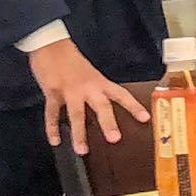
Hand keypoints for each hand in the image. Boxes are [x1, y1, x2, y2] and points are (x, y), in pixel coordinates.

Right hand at [28, 39, 149, 154]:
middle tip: (115, 139)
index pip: (120, 95)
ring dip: (79, 133)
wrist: (51, 45)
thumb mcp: (88, 73)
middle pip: (101, 106)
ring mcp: (69, 91)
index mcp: (99, 82)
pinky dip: (52, 128)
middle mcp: (87, 87)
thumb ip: (95, 89)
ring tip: (81, 150)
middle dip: (108, 123)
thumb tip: (104, 107)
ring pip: (76, 114)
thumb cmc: (70, 59)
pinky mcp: (52, 92)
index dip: (133, 106)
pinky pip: (52, 113)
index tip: (145, 118)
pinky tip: (55, 141)